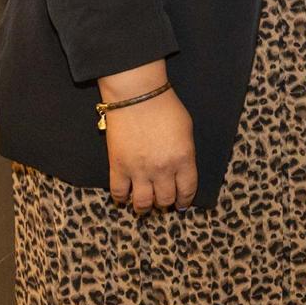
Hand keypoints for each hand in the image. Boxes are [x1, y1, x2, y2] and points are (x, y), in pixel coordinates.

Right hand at [100, 64, 196, 211]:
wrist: (138, 97)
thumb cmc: (166, 108)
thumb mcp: (187, 131)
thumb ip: (185, 153)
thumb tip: (181, 169)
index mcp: (183, 159)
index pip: (187, 189)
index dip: (184, 200)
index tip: (182, 204)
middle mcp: (162, 169)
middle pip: (165, 199)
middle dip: (166, 203)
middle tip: (163, 202)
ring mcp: (139, 170)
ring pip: (143, 203)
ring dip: (145, 207)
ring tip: (145, 205)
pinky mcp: (118, 167)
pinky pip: (118, 193)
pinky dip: (122, 198)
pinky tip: (125, 197)